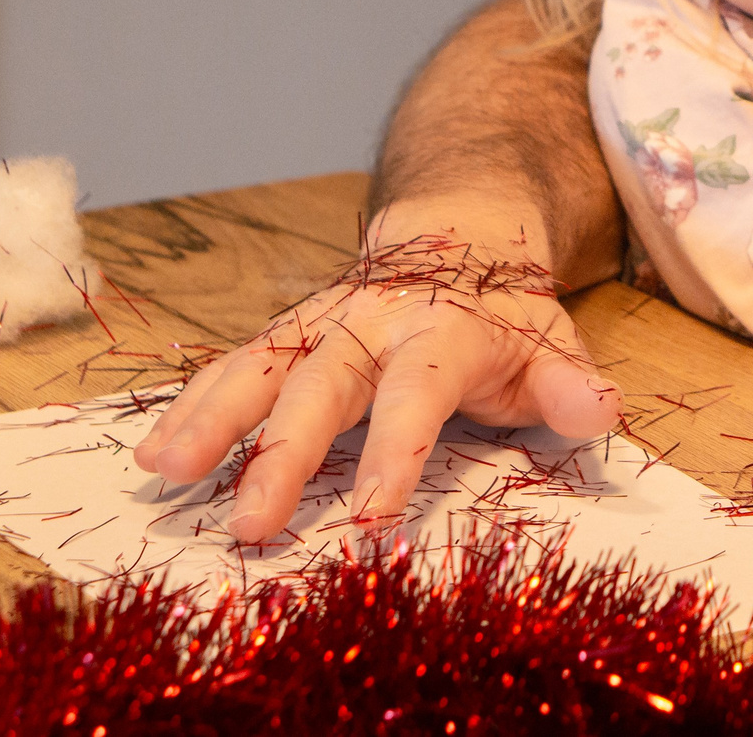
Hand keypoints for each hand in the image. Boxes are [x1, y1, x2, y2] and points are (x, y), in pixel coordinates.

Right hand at [132, 196, 622, 541]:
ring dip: (210, 419)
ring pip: (260, 366)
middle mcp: (370, 322)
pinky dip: (190, 406)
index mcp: (441, 331)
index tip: (370, 517)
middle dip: (283, 453)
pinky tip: (152, 454)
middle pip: (321, 384)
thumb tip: (600, 413)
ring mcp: (321, 325)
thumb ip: (571, 385)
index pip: (417, 393)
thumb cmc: (506, 314)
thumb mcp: (553, 341)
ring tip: (165, 473)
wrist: (459, 231)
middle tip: (251, 521)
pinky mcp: (288, 335)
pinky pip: (233, 368)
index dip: (396, 452)